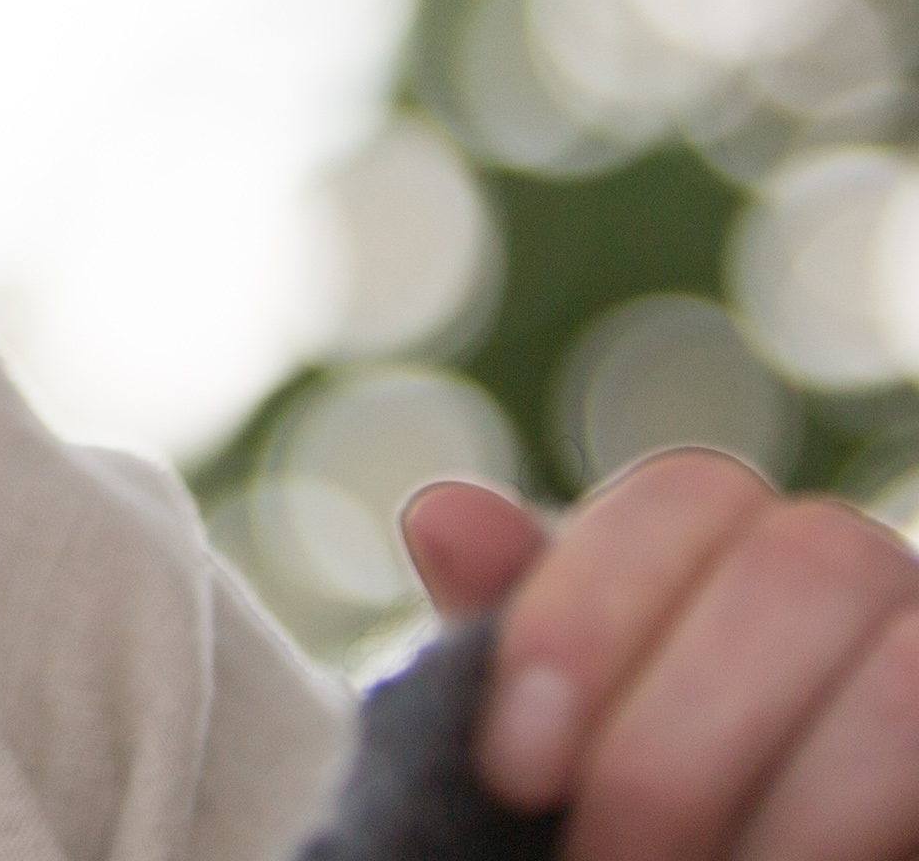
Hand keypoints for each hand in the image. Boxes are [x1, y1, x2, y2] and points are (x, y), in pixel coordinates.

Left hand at [402, 452, 918, 859]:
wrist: (720, 851)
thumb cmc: (641, 816)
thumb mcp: (564, 744)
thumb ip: (522, 643)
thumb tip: (445, 515)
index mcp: (752, 547)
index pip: (690, 494)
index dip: (588, 619)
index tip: (512, 774)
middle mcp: (865, 586)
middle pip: (803, 565)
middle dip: (676, 740)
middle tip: (604, 860)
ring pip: (902, 677)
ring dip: (791, 805)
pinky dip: (860, 826)